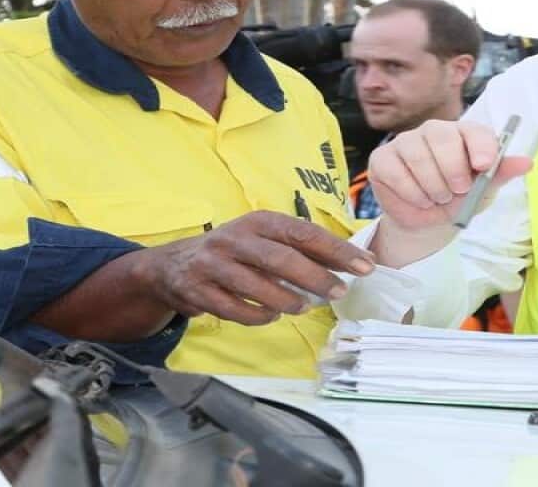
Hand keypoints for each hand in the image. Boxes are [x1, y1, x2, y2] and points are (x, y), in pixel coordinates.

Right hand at [136, 211, 375, 325]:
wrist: (171, 266)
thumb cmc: (234, 252)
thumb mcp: (264, 239)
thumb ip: (303, 249)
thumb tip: (354, 262)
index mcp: (258, 221)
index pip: (304, 233)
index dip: (336, 250)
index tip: (365, 266)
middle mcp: (234, 238)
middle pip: (281, 259)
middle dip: (316, 277)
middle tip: (339, 292)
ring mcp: (213, 265)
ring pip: (257, 286)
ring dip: (286, 300)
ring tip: (304, 307)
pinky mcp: (197, 291)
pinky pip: (234, 309)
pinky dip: (258, 316)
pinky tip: (271, 315)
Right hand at [368, 119, 531, 230]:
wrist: (430, 222)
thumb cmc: (460, 200)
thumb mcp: (483, 191)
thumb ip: (501, 174)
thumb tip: (527, 163)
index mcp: (463, 134)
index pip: (473, 130)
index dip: (479, 146)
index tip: (483, 166)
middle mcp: (434, 131)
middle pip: (441, 136)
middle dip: (452, 169)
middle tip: (458, 190)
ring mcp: (406, 142)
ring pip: (417, 155)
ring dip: (432, 186)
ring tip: (439, 198)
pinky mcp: (383, 158)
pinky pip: (396, 171)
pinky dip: (411, 192)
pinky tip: (419, 199)